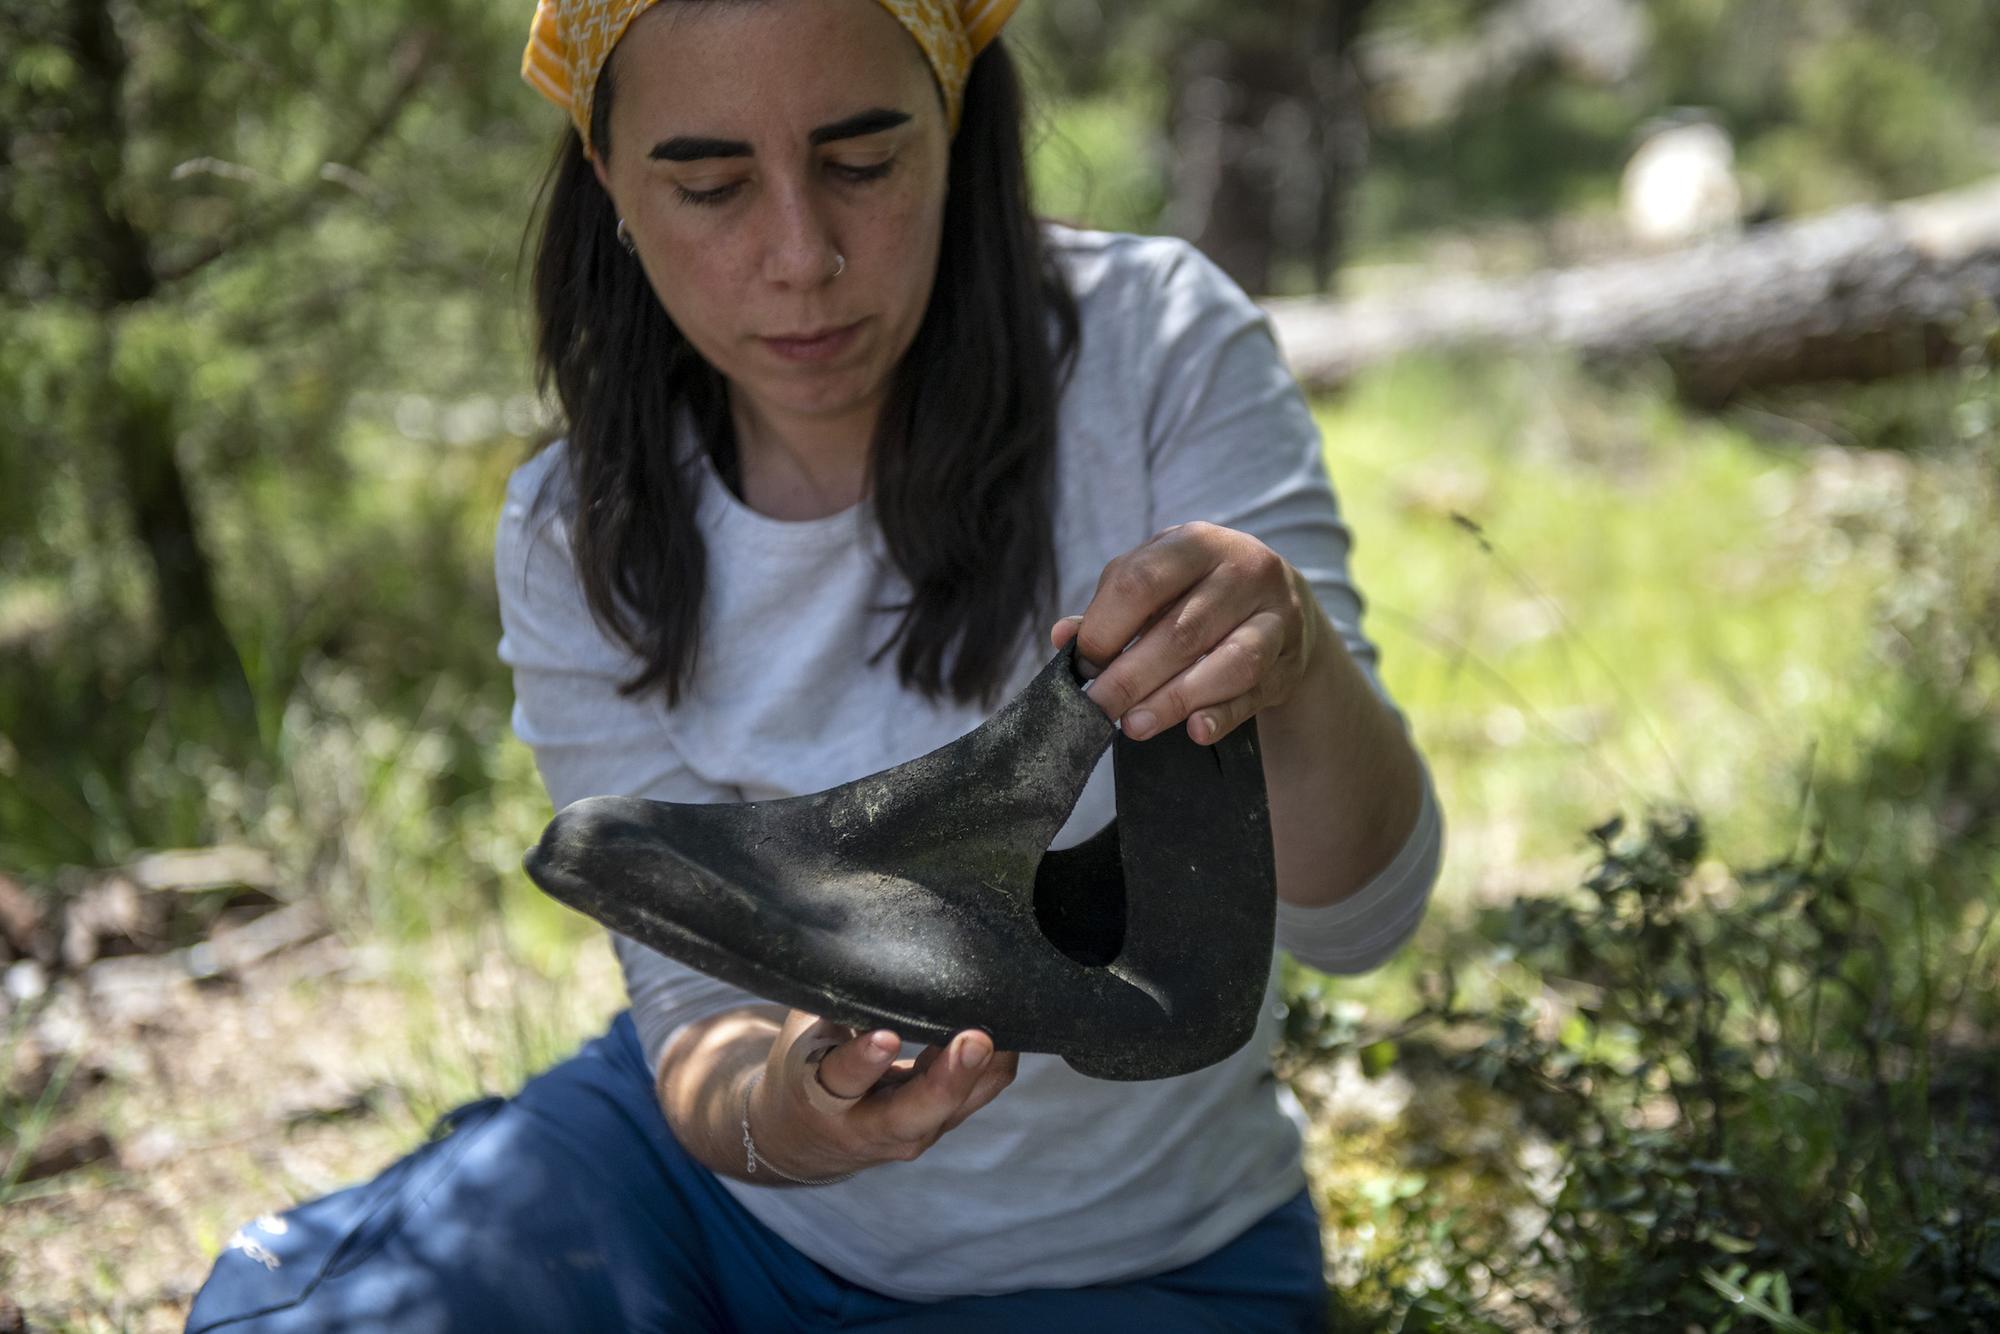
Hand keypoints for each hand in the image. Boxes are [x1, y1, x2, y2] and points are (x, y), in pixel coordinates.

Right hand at [745, 1010, 1017, 1179]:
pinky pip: (977, 1095)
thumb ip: (837, 1000)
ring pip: (957, 1106)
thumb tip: (869, 943)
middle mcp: (870, 1125)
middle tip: (975, 1040)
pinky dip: (994, 1064)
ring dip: (983, 1070)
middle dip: (948, 1078)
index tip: (886, 1036)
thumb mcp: (806, 1032)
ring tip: (1006, 1027)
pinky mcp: (941, 1124)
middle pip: (915, 1113)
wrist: (803, 1135)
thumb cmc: (806, 1065)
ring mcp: (912, 1132)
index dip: (865, 1059)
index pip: (845, 1077)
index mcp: (823, 1096)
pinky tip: (1010, 1028)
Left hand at [1054, 521, 1322, 744]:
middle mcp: (1244, 570)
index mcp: (1197, 542)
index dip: (1105, 627)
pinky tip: (1195, 731)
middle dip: (1131, 677)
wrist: (1282, 604)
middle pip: (1181, 630)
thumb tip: (1063, 637)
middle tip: (1098, 709)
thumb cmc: (1198, 593)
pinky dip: (1223, 714)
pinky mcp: (1290, 660)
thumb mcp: (1158, 585)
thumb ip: (1111, 608)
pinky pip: (1256, 692)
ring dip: (1175, 700)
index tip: (1084, 665)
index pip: (1141, 582)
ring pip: (1229, 662)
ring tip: (1134, 726)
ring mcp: (1277, 614)